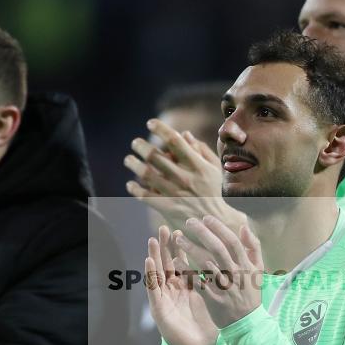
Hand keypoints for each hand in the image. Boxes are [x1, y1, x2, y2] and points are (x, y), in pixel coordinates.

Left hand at [124, 119, 247, 231]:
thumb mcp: (213, 169)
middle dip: (141, 146)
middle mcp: (185, 177)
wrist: (215, 221)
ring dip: (134, 165)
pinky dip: (135, 189)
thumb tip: (184, 134)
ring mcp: (176, 193)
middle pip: (156, 156)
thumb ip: (201, 150)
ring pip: (147, 175)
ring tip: (128, 160)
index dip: (161, 129)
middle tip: (135, 143)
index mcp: (197, 165)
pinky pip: (146, 196)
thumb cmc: (213, 192)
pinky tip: (130, 185)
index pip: (176, 141)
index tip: (150, 123)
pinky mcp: (168, 208)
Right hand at [145, 225, 218, 344]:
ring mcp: (165, 298)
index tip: (179, 230)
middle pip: (167, 264)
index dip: (179, 247)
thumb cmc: (206, 323)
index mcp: (185, 287)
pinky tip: (149, 261)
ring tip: (152, 240)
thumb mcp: (211, 297)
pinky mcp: (159, 308)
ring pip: (157, 273)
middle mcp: (173, 290)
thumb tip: (221, 262)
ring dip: (154, 256)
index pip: (179, 262)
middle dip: (164, 246)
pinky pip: (154, 288)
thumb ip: (212, 279)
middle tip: (163, 228)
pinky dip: (151, 274)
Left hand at [175, 216, 263, 328]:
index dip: (219, 228)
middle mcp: (235, 274)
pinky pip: (197, 282)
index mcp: (245, 265)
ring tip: (178, 238)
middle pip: (217, 248)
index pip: (232, 241)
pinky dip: (187, 271)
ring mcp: (223, 286)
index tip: (206, 218)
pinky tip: (176, 261)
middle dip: (202, 233)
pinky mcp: (212, 298)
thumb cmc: (250, 293)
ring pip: (205, 264)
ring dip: (191, 249)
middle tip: (189, 222)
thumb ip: (253, 246)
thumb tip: (243, 226)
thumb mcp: (258, 269)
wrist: (247, 322)